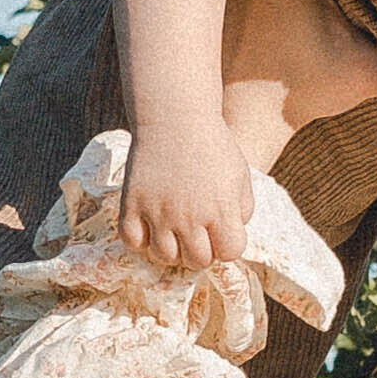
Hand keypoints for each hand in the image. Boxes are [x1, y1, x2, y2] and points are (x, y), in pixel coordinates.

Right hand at [120, 119, 254, 268]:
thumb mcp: (240, 174)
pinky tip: (150, 226)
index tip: (221, 232)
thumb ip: (243, 208)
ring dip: (172, 250)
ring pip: (164, 257)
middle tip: (196, 235)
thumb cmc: (212, 144)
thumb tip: (234, 232)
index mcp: (221, 209)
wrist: (175, 117)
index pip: (229, 253)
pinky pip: (133, 241)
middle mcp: (189, 216)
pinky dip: (141, 240)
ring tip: (174, 233)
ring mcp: (158, 212)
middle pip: (197, 260)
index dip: (227, 245)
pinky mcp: (132, 203)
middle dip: (201, 252)